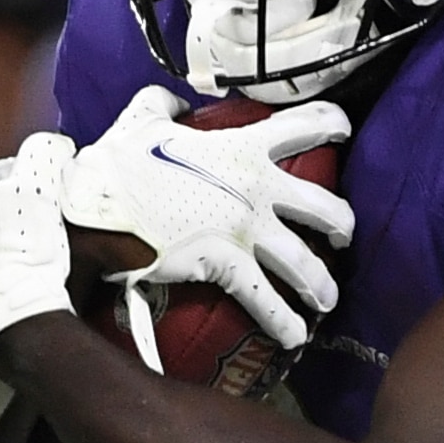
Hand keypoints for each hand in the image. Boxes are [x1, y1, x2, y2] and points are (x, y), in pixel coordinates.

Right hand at [62, 84, 351, 368]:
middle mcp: (256, 188)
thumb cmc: (117, 164)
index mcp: (241, 147)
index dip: (332, 125)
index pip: (304, 124)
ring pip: (304, 261)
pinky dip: (283, 322)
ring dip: (321, 284)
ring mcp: (246, 229)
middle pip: (323, 206)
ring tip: (327, 300)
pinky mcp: (228, 265)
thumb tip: (177, 105)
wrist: (98, 207)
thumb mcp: (141, 118)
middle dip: (341, 226)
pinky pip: (266, 299)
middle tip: (341, 237)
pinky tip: (295, 337)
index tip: (344, 132)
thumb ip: (166, 105)